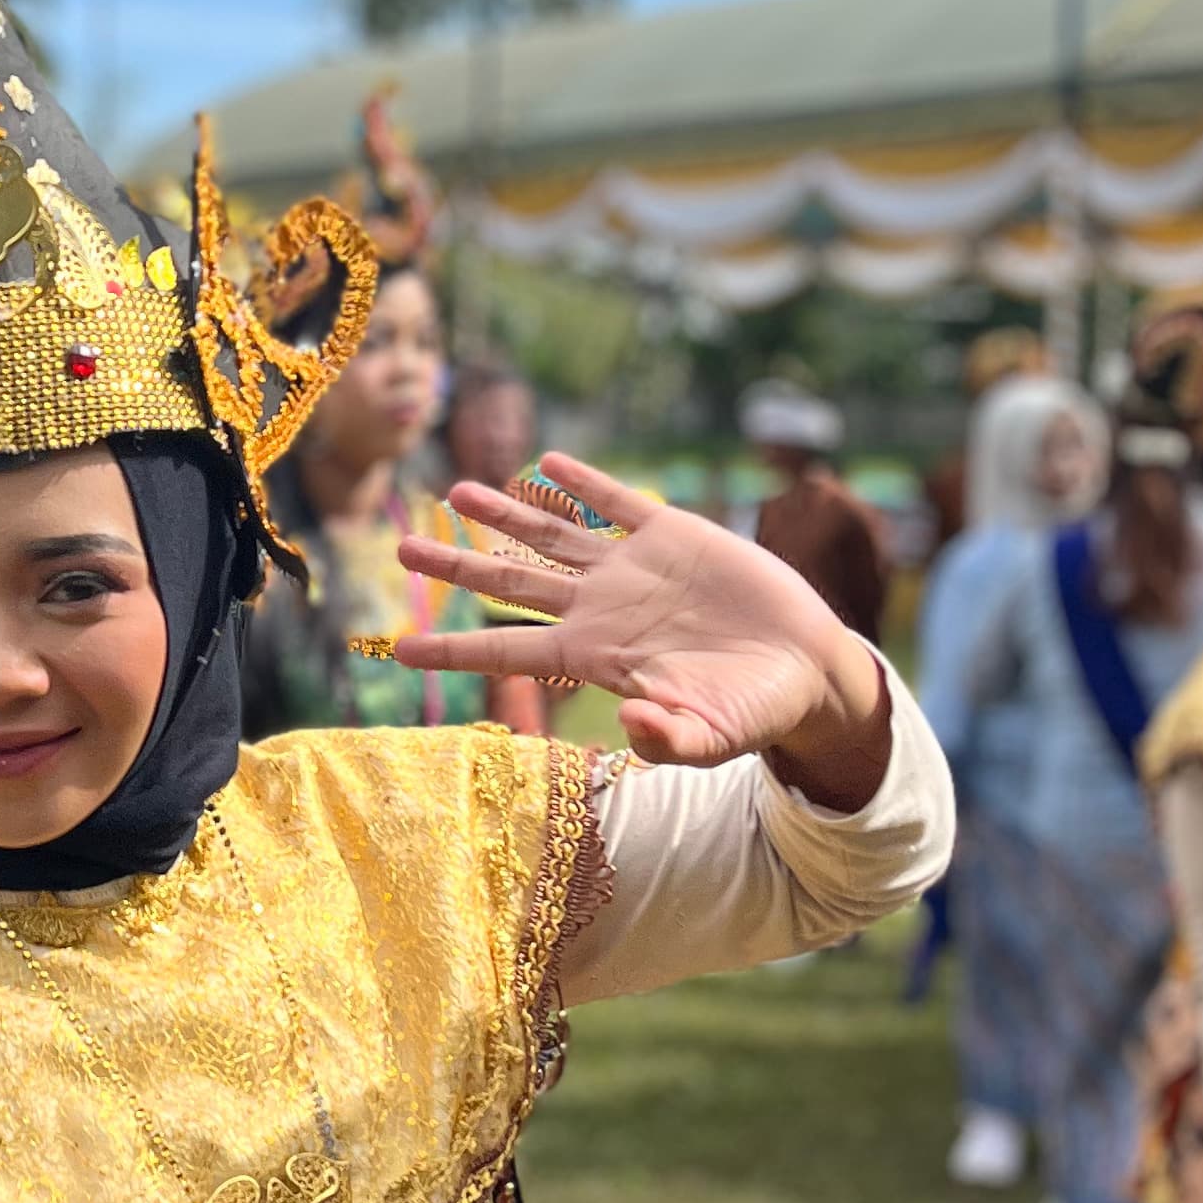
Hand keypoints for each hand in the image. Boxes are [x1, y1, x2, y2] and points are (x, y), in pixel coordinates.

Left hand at [385, 453, 894, 804]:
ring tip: (456, 491)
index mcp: (595, 658)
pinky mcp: (673, 534)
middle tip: (403, 548)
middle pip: (510, 585)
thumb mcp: (712, 736)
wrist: (803, 668)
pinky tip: (549, 462)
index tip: (398, 648)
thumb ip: (670, 739)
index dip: (453, 650)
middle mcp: (600, 609)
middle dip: (455, 567)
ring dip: (504, 513)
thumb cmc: (752, 712)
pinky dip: (583, 483)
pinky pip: (616, 502)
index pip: (507, 654)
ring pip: (551, 536)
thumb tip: (630, 731)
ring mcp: (631, 569)